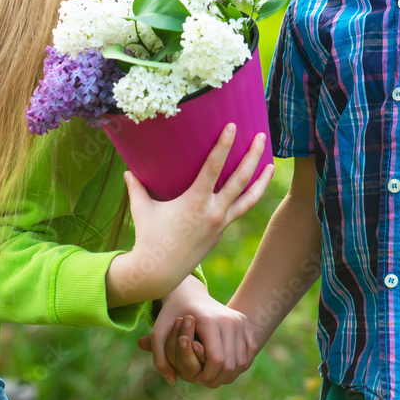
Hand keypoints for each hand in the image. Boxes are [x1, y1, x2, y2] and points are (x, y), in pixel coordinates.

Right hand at [106, 124, 273, 307]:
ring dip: (262, 180)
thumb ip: (136, 187)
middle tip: (262, 136)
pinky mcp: (221, 232)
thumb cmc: (148, 237)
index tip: (233, 126)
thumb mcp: (142, 209)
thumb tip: (127, 170)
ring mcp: (220, 223)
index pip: (214, 167)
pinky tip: (253, 187)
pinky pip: (240, 210)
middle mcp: (213, 211)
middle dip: (253, 156)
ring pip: (249, 199)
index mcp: (195, 201)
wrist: (160, 273)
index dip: (224, 145)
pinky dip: (249, 197)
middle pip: (241, 180)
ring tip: (272, 164)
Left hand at [138, 279, 255, 386]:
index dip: (207, 377)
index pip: (216, 361)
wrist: (190, 295)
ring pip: (241, 362)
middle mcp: (228, 319)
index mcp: (209, 321)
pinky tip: (224, 365)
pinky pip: (248, 354)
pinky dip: (238, 365)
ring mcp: (239, 320)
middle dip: (218, 379)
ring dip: (229, 375)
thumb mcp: (159, 333)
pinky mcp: (245, 323)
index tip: (195, 380)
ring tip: (213, 374)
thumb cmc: (173, 316)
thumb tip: (172, 381)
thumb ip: (159, 359)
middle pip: (231, 364)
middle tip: (205, 381)